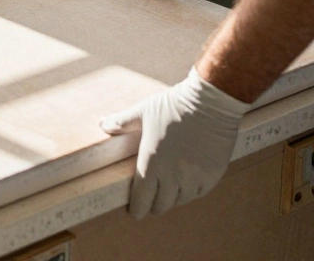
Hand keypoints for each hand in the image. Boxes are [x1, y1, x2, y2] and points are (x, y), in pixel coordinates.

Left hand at [102, 68, 248, 218]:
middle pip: (160, 206)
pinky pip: (197, 194)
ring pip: (179, 201)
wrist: (210, 103)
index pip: (141, 200)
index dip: (137, 209)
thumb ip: (122, 122)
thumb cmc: (172, 106)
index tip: (134, 211)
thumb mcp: (143, 111)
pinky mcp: (212, 176)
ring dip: (172, 197)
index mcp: (152, 163)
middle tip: (150, 198)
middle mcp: (173, 176)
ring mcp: (194, 178)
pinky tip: (185, 181)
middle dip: (153, 204)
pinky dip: (190, 191)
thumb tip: (102, 124)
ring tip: (167, 188)